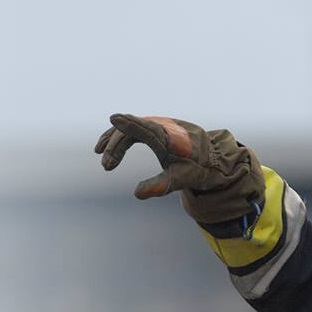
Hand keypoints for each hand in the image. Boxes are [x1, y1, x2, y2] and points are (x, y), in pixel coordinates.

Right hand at [94, 113, 263, 223]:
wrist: (212, 158)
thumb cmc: (197, 169)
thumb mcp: (180, 179)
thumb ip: (160, 186)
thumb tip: (137, 193)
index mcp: (170, 137)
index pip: (147, 128)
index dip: (130, 124)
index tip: (114, 118)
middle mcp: (164, 126)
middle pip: (133, 131)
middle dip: (116, 146)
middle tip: (107, 167)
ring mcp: (160, 124)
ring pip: (132, 128)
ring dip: (114, 140)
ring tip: (99, 152)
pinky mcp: (158, 127)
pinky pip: (136, 128)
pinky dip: (122, 136)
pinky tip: (110, 146)